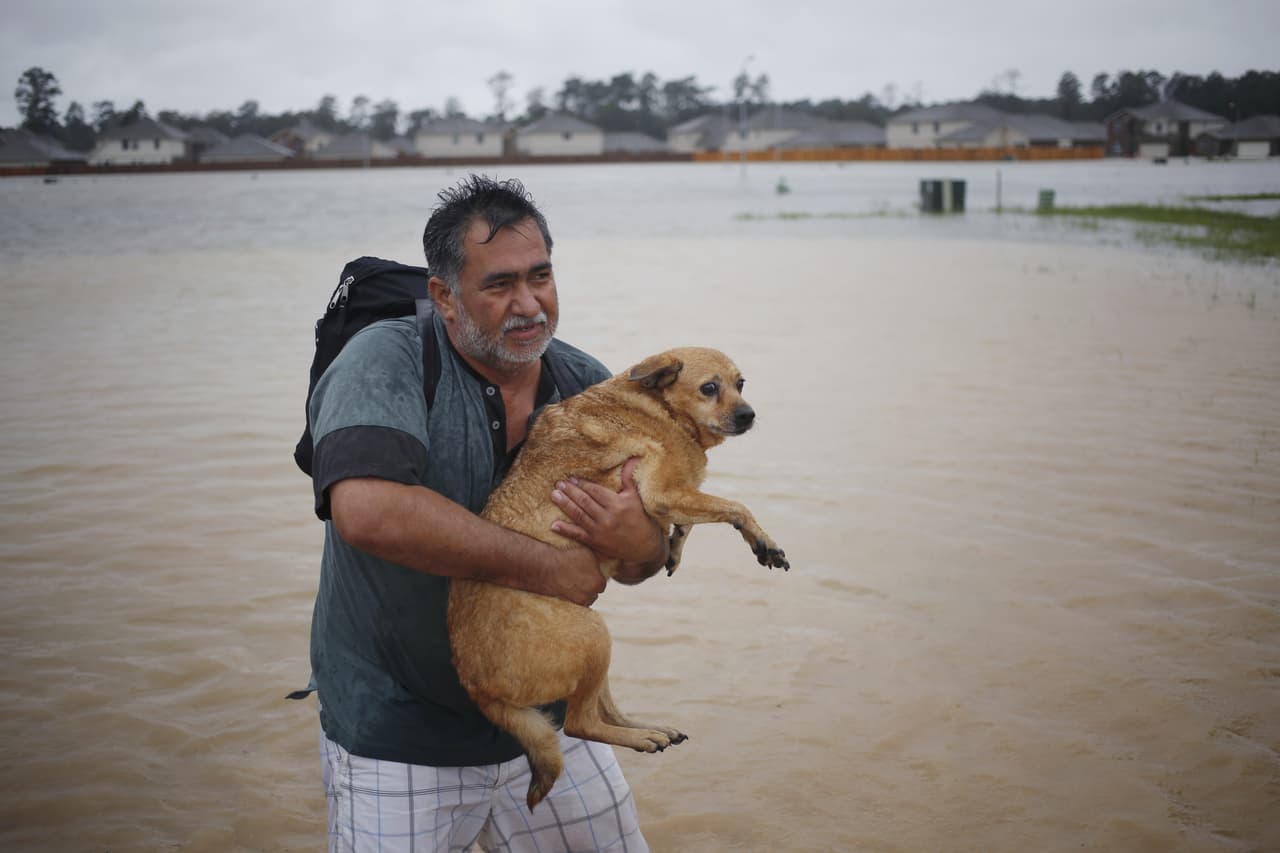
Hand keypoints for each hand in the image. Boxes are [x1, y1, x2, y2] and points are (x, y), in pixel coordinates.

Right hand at [540, 545, 608, 606]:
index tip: (589, 574)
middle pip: (593, 594)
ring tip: (572, 583)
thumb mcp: (588, 554)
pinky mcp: (567, 604)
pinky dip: (572, 598)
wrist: (547, 566)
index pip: (601, 585)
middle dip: (589, 588)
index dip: (595, 579)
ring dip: (581, 594)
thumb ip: (597, 564)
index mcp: (599, 583)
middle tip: (580, 579)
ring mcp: (578, 601)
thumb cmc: (567, 557)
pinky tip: (567, 589)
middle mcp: (590, 595)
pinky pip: (574, 604)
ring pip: (584, 600)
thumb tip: (600, 565)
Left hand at [550, 458, 666, 570]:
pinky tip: (554, 525)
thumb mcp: (635, 497)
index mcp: (617, 504)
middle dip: (570, 492)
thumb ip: (629, 478)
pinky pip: (578, 535)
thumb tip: (633, 458)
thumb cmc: (640, 519)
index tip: (572, 478)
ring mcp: (600, 531)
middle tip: (558, 484)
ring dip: (565, 505)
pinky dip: (565, 530)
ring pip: (579, 515)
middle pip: (584, 502)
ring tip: (554, 495)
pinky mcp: (595, 543)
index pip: (595, 491)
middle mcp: (607, 518)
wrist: (644, 547)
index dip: (582, 484)